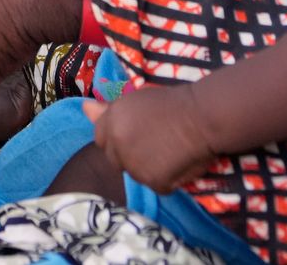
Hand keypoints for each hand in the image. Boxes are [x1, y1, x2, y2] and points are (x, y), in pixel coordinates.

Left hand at [83, 82, 219, 192]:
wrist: (201, 116)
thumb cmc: (172, 103)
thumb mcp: (135, 101)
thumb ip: (108, 110)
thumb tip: (84, 109)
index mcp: (111, 122)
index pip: (101, 139)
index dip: (117, 139)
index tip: (135, 135)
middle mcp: (117, 144)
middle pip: (115, 160)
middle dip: (129, 156)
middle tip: (154, 144)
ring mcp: (134, 164)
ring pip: (136, 175)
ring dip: (148, 168)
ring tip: (168, 151)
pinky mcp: (153, 181)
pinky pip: (157, 186)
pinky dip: (168, 179)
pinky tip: (178, 163)